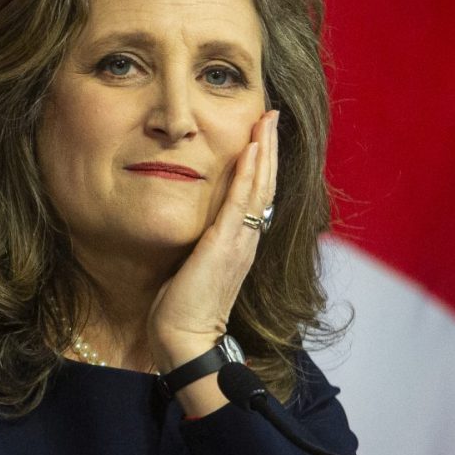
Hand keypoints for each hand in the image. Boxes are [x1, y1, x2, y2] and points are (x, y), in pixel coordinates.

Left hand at [148, 108, 278, 409]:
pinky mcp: (224, 245)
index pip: (256, 196)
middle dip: (268, 147)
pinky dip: (248, 173)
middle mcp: (246, 240)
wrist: (185, 340)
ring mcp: (239, 242)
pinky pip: (240, 202)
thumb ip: (200, 246)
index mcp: (240, 245)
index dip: (262, 164)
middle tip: (271, 114)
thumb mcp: (194, 268)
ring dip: (263, 150)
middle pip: (265, 184)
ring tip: (267, 119)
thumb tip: (193, 232)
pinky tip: (251, 148)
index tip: (261, 134)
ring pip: (259, 187)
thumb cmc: (182, 311)